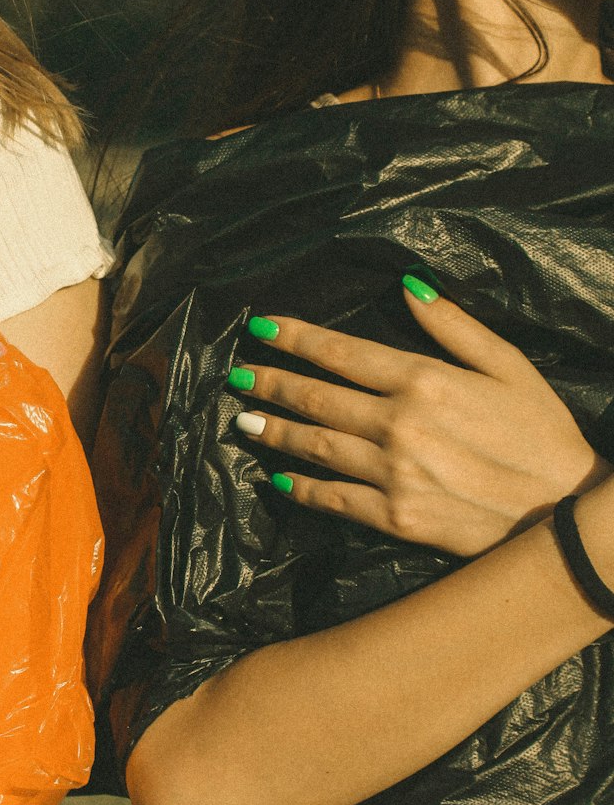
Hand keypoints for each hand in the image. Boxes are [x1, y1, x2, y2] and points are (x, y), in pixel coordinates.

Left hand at [229, 283, 609, 555]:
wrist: (566, 513)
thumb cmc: (543, 433)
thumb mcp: (510, 365)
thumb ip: (453, 326)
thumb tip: (406, 286)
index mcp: (423, 380)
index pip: (342, 352)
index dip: (296, 338)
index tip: (261, 328)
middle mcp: (398, 424)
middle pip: (317, 397)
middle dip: (271, 382)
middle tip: (238, 374)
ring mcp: (392, 474)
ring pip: (315, 446)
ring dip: (275, 430)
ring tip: (244, 419)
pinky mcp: (395, 518)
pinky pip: (333, 499)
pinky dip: (301, 488)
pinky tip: (278, 479)